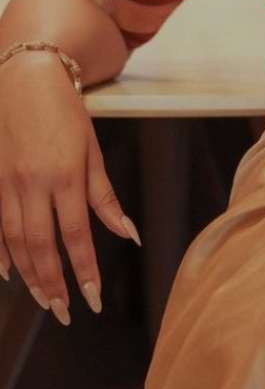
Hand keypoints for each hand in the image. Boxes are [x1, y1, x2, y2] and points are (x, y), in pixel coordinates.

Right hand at [0, 51, 140, 324]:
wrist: (25, 76)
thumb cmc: (65, 112)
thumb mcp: (92, 149)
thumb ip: (105, 196)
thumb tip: (128, 234)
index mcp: (65, 175)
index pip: (75, 236)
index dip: (84, 271)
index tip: (92, 300)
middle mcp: (32, 182)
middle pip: (41, 246)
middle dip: (53, 284)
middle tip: (65, 312)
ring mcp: (5, 181)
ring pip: (14, 240)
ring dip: (29, 275)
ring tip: (44, 299)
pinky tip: (7, 272)